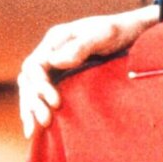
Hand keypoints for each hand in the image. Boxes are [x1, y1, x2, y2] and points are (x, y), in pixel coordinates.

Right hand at [18, 4, 160, 137]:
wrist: (134, 31)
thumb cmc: (120, 30)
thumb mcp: (105, 34)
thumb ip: (82, 46)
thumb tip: (56, 61)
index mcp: (57, 39)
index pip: (34, 65)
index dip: (40, 86)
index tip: (56, 102)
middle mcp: (51, 51)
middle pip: (29, 79)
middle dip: (33, 101)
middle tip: (46, 121)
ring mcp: (56, 63)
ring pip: (32, 88)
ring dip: (31, 108)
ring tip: (34, 130)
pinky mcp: (63, 74)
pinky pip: (44, 92)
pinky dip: (38, 106)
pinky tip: (38, 125)